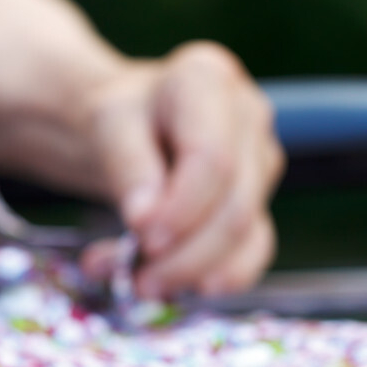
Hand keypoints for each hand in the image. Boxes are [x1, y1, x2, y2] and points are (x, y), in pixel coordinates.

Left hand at [75, 43, 284, 298]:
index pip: (212, 159)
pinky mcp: (258, 202)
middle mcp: (248, 117)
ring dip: (191, 272)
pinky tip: (169, 285)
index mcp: (208, 81)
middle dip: (185, 254)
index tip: (140, 236)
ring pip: (246, 234)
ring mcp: (260, 162)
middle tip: (136, 279)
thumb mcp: (107, 127)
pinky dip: (210, 279)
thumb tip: (147, 221)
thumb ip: (128, 167)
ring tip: (137, 284)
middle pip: (234, 205)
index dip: (181, 208)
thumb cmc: (119, 119)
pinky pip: (251, 253)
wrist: (127, 126)